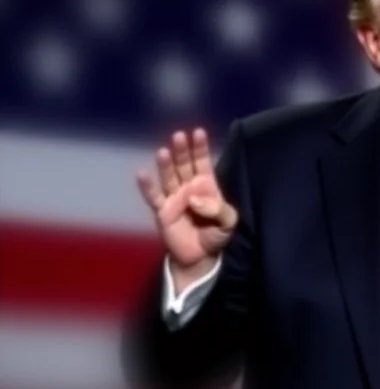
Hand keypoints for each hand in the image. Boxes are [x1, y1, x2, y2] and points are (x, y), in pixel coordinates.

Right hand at [137, 128, 237, 277]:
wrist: (200, 256)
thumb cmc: (215, 235)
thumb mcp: (228, 222)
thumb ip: (219, 209)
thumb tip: (194, 199)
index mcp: (206, 186)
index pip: (202, 162)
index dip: (200, 148)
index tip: (199, 132)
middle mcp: (188, 187)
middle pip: (184, 165)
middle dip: (182, 151)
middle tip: (179, 136)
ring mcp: (174, 198)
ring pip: (169, 177)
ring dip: (166, 165)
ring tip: (164, 151)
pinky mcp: (162, 211)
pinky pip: (153, 197)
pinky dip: (147, 186)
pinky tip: (142, 174)